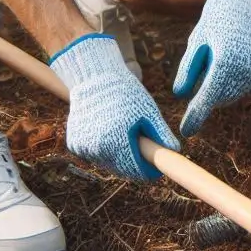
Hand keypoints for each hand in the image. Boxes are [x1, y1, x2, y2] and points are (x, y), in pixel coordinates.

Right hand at [50, 34, 179, 179]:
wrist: (95, 79)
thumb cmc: (127, 94)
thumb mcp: (149, 111)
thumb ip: (161, 134)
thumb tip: (176, 150)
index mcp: (118, 141)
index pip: (138, 171)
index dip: (151, 170)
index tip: (158, 166)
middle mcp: (98, 148)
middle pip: (123, 170)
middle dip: (135, 161)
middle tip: (141, 142)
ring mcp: (83, 148)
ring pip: (108, 163)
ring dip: (118, 155)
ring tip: (122, 131)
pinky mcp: (74, 145)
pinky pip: (94, 155)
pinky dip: (102, 148)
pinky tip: (105, 129)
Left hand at [174, 0, 250, 136]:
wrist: (241, 2)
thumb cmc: (214, 20)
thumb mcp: (195, 43)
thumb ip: (187, 70)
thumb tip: (180, 95)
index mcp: (225, 59)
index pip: (208, 95)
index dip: (196, 114)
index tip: (186, 131)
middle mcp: (245, 66)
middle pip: (220, 97)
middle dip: (206, 94)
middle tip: (202, 65)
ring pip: (232, 94)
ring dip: (219, 88)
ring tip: (216, 58)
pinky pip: (243, 85)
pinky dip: (231, 82)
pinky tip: (226, 62)